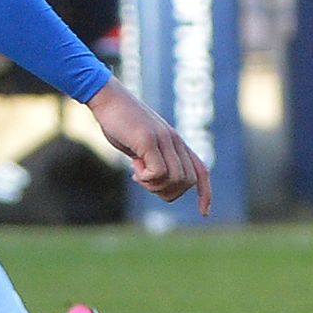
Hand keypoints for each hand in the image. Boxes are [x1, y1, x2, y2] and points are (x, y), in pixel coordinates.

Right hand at [84, 79, 210, 211]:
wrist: (107, 99)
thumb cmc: (120, 124)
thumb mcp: (141, 146)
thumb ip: (154, 160)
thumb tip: (158, 181)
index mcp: (176, 142)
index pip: (201, 171)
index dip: (205, 193)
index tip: (204, 213)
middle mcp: (174, 140)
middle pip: (187, 181)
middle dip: (167, 191)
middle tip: (144, 181)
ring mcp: (163, 139)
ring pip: (175, 179)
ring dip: (154, 185)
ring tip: (137, 172)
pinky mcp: (148, 140)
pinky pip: (158, 172)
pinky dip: (146, 178)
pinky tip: (134, 167)